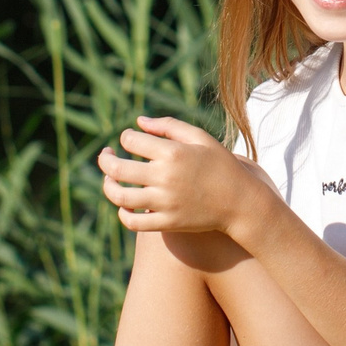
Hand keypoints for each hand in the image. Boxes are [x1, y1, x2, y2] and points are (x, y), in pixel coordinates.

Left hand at [96, 116, 274, 237]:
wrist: (240, 202)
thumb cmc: (220, 165)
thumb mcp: (200, 138)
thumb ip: (169, 126)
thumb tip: (139, 122)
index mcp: (173, 153)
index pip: (131, 140)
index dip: (126, 136)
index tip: (130, 138)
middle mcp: (165, 177)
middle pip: (117, 168)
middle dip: (105, 159)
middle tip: (106, 155)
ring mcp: (165, 203)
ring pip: (119, 196)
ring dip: (107, 185)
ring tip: (109, 179)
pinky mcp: (167, 223)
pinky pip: (132, 222)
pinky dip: (122, 213)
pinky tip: (123, 204)